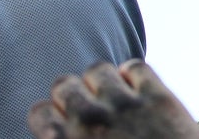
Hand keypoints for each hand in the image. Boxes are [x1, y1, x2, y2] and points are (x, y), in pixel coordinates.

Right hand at [27, 60, 198, 138]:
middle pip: (63, 84)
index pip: (39, 112)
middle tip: (87, 109)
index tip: (62, 122)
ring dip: (101, 82)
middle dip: (72, 95)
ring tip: (111, 98)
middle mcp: (91, 121)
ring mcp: (126, 106)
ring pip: (97, 69)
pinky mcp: (158, 98)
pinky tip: (137, 91)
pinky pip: (135, 66)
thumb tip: (59, 136)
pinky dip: (134, 75)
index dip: (51, 117)